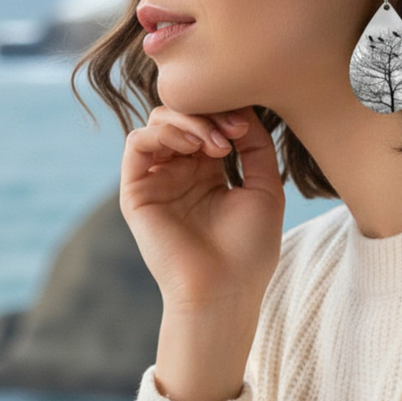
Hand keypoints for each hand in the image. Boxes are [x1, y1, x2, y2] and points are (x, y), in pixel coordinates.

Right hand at [120, 105, 285, 400]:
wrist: (225, 290)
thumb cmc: (249, 250)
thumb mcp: (265, 188)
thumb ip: (256, 146)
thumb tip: (244, 110)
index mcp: (208, 172)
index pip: (207, 121)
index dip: (225, 112)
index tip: (246, 125)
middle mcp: (179, 172)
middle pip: (181, 115)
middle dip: (207, 113)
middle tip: (231, 131)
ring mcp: (157, 180)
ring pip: (158, 122)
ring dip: (188, 121)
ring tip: (214, 144)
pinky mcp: (136, 192)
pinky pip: (138, 144)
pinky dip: (163, 133)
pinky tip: (192, 147)